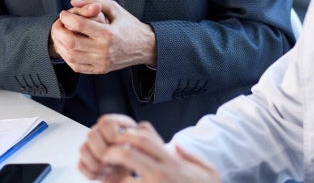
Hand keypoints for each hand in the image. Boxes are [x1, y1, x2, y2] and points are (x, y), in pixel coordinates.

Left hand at [51, 0, 156, 73]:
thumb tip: (74, 2)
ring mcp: (101, 62)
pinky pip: (76, 66)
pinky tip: (67, 48)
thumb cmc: (129, 26)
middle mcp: (104, 50)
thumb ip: (94, 0)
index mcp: (108, 33)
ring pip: (70, 56)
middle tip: (58, 24)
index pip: (79, 24)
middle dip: (58, 31)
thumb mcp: (115, 8)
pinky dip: (67, 57)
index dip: (66, 17)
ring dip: (60, 44)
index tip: (64, 13)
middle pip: (71, 42)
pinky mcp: (100, 69)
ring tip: (60, 35)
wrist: (145, 47)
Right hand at [79, 114, 137, 180]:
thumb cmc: (139, 158)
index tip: (123, 147)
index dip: (112, 136)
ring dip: (98, 164)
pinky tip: (105, 174)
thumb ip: (140, 138)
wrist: (136, 173)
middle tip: (115, 161)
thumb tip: (136, 134)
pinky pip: (80, 165)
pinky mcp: (86, 162)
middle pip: (91, 135)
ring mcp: (92, 147)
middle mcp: (101, 133)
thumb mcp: (143, 146)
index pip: (105, 122)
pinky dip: (93, 174)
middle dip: (103, 152)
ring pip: (83, 149)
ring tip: (111, 168)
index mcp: (116, 124)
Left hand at [100, 122, 220, 182]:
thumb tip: (177, 146)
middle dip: (112, 152)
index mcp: (172, 162)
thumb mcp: (209, 171)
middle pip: (128, 154)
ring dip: (112, 176)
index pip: (145, 139)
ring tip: (106, 176)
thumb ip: (191, 156)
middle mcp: (162, 174)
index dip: (128, 135)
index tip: (120, 138)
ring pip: (124, 178)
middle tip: (104, 155)